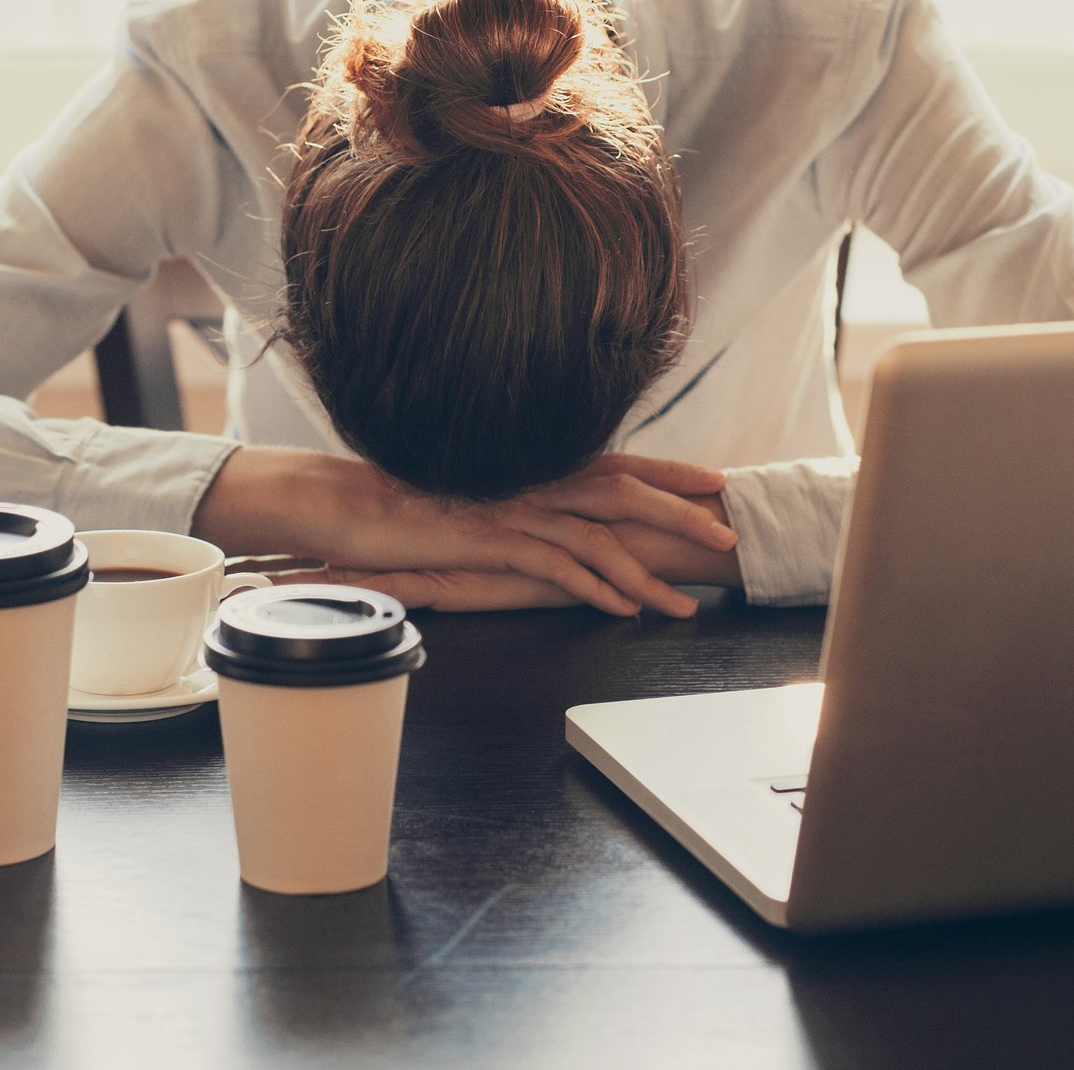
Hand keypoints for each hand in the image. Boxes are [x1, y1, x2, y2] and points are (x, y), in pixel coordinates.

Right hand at [311, 493, 743, 614]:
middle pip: (625, 490)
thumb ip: (518, 501)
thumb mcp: (476, 497)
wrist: (346, 502)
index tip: (713, 480)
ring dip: (649, 572)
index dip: (668, 470)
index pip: (615, 462)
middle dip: (682, 512)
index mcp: (533, 466)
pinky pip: (558, 566)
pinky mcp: (491, 540)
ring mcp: (514, 509)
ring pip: (601, 536)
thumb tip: (552, 517)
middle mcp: (532, 481)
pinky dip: (597, 589)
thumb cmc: (406, 503)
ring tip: (686, 603)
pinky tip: (624, 610)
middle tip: (727, 535)